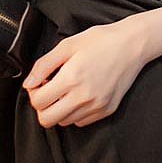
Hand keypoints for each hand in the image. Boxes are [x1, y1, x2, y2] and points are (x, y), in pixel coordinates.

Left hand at [23, 18, 149, 127]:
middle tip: (49, 90)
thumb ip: (44, 65)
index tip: (40, 82)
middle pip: (47, 120)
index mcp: (71, 78)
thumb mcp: (68, 45)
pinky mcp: (106, 110)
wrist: (133, 44)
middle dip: (43, 106)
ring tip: (66, 89)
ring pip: (63, 122)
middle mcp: (83, 97)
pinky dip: (75, 112)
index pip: (38, 102)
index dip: (34, 92)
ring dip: (59, 109)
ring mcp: (96, 106)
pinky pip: (81, 122)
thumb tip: (28, 83)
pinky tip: (79, 94)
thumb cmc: (101, 40)